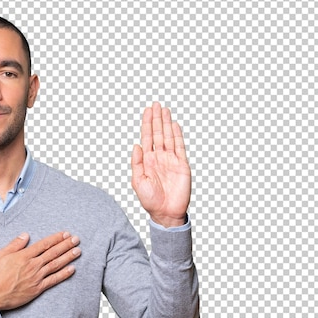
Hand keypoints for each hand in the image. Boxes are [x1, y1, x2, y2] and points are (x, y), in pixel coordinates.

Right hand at [0, 231, 80, 310]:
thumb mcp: (0, 254)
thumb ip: (15, 244)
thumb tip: (26, 235)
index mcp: (24, 255)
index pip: (44, 244)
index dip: (56, 238)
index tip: (65, 234)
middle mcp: (33, 265)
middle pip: (53, 253)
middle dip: (66, 245)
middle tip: (76, 239)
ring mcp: (37, 277)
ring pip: (56, 265)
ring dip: (68, 257)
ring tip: (77, 251)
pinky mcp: (38, 288)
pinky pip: (53, 280)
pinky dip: (64, 274)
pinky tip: (72, 269)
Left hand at [131, 102, 190, 226]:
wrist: (165, 212)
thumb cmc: (150, 200)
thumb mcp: (137, 181)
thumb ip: (136, 163)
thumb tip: (136, 145)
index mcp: (147, 161)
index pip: (147, 138)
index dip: (146, 124)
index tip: (147, 111)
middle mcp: (159, 158)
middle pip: (157, 133)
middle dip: (156, 119)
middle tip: (155, 104)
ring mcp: (171, 160)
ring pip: (168, 137)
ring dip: (166, 123)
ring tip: (164, 109)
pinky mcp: (182, 164)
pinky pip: (179, 147)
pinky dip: (177, 135)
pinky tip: (174, 125)